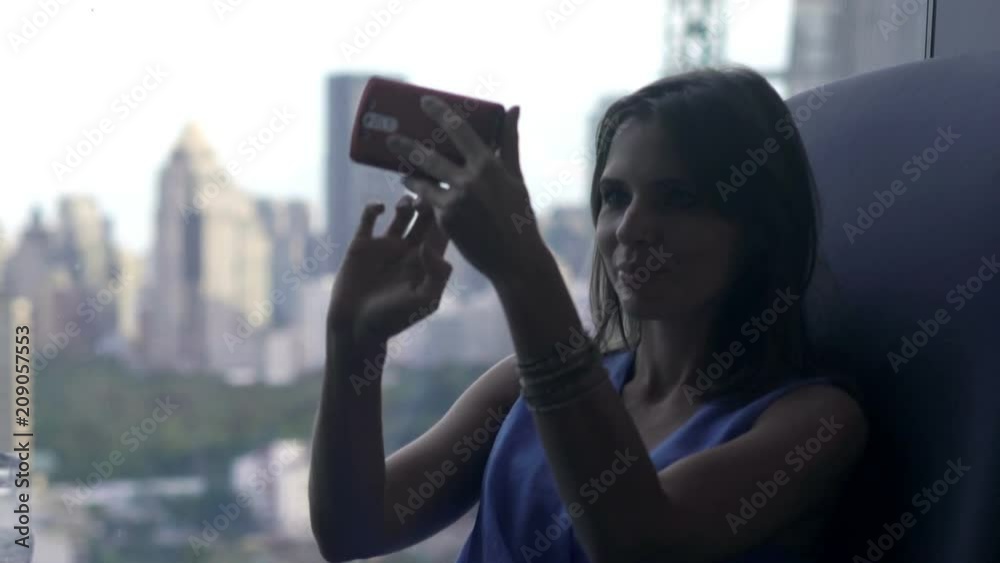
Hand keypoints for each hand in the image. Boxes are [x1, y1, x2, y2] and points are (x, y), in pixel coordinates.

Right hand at [327, 196, 452, 342]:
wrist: (356, 328)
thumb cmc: (393, 319)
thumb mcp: (424, 301)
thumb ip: (437, 274)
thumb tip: (429, 246)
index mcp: (428, 261)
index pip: (444, 230)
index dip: (447, 215)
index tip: (446, 204)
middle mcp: (410, 250)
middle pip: (426, 217)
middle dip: (429, 204)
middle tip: (425, 201)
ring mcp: (387, 246)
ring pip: (402, 213)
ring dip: (407, 202)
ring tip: (408, 206)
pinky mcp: (362, 244)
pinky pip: (369, 217)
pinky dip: (374, 206)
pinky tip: (379, 209)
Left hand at [385, 97, 545, 284]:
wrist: (516, 258)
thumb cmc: (519, 214)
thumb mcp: (515, 175)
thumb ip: (509, 141)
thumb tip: (514, 107)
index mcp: (489, 165)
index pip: (459, 129)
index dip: (439, 112)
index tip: (423, 101)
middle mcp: (470, 180)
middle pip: (429, 155)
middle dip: (405, 145)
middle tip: (389, 136)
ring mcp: (456, 200)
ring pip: (422, 179)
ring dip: (407, 171)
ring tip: (397, 163)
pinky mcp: (446, 220)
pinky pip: (428, 201)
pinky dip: (420, 194)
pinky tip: (412, 189)